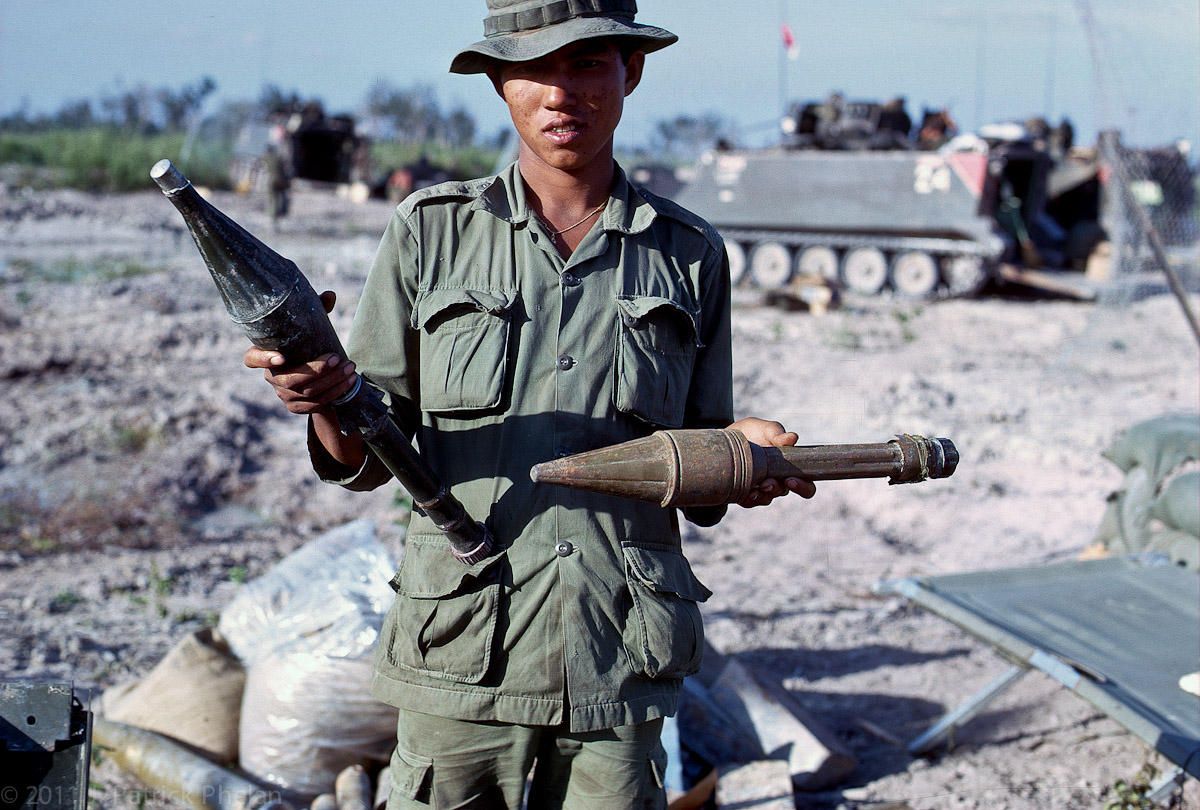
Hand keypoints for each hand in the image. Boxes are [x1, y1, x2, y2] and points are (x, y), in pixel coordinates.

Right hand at [242, 291, 358, 414]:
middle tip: (336, 358)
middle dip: (315, 370)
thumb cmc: (309, 345)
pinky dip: (336, 391)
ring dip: (332, 380)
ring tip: (350, 367)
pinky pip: (317, 403)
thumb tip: (330, 295)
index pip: (252, 359)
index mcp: (265, 355)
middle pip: (288, 379)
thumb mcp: (311, 327)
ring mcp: (283, 395)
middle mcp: (271, 377)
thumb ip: (317, 310)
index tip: (281, 356)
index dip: (262, 359)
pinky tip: (350, 380)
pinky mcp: (297, 407)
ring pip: (307, 392)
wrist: (318, 378)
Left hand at [728, 417, 816, 507]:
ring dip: (762, 495)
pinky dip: (748, 499)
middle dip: (777, 489)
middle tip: (767, 483)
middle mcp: (778, 480)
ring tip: (755, 488)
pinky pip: (750, 501)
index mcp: (790, 467)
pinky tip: (746, 493)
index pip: (806, 484)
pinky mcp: (745, 492)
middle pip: (785, 492)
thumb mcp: (765, 429)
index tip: (791, 479)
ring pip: (767, 498)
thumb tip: (792, 438)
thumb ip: (778, 434)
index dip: (803, 486)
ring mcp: (762, 487)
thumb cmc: (753, 432)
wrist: (728, 437)